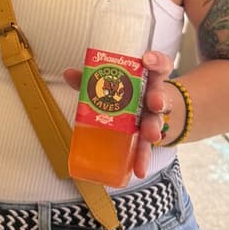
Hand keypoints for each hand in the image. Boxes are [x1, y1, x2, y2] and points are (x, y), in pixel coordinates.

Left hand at [62, 51, 175, 179]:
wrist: (141, 115)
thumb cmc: (124, 93)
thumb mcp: (110, 84)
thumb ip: (90, 78)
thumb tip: (68, 73)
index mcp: (148, 79)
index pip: (159, 65)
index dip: (156, 60)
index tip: (147, 60)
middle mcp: (154, 97)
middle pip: (160, 96)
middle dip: (159, 99)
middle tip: (155, 102)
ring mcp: (153, 118)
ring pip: (156, 122)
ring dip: (154, 129)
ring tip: (152, 137)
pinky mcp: (146, 139)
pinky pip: (145, 148)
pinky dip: (141, 159)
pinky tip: (138, 170)